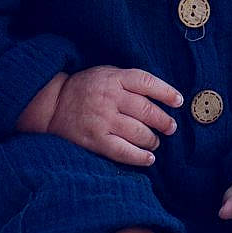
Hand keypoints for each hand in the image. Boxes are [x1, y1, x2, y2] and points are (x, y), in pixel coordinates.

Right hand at [36, 66, 181, 166]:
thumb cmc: (85, 88)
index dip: (166, 92)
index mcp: (114, 79)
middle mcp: (110, 98)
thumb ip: (128, 81)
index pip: (147, 82)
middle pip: (147, 111)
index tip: (178, 101)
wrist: (52, 104)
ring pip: (139, 132)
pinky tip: (149, 158)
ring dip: (153, 140)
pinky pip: (123, 151)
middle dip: (164, 121)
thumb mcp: (106, 73)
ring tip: (155, 141)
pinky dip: (140, 157)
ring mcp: (103, 120)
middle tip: (170, 127)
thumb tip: (159, 94)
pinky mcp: (96, 140)